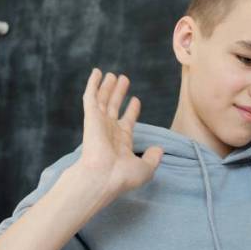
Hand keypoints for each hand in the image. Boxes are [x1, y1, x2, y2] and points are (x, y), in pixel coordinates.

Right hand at [73, 69, 162, 197]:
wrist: (104, 177)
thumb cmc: (123, 176)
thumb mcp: (145, 168)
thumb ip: (153, 158)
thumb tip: (159, 149)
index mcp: (121, 142)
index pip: (127, 121)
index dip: (132, 110)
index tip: (136, 100)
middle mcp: (109, 131)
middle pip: (114, 107)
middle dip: (119, 94)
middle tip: (124, 79)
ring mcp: (99, 123)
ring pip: (103, 100)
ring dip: (108, 87)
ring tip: (113, 74)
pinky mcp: (90, 117)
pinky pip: (91, 96)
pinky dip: (93, 84)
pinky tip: (97, 72)